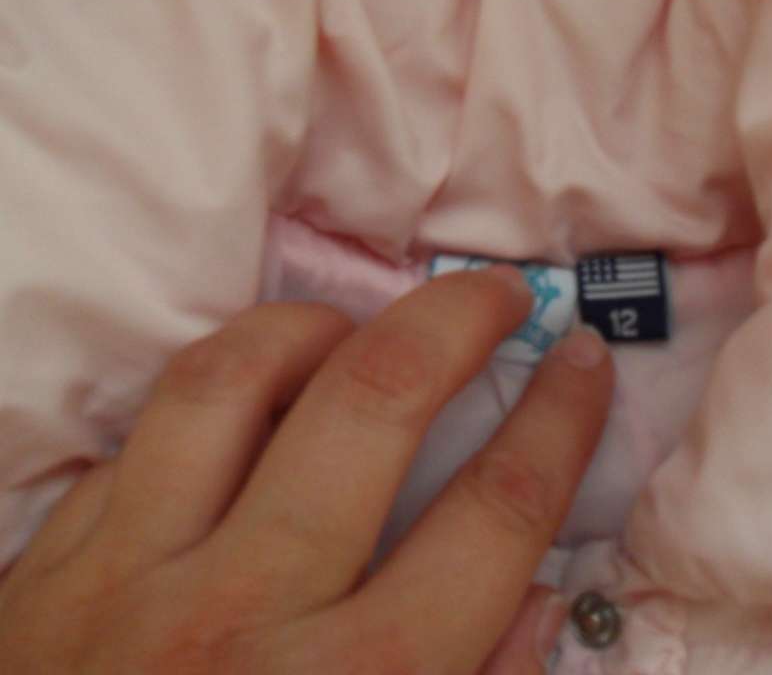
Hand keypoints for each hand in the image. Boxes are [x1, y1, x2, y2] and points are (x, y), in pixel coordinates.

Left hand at [0, 267, 612, 673]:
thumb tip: (539, 595)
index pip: (496, 513)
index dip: (559, 420)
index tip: (583, 359)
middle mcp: (248, 614)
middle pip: (374, 404)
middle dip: (455, 320)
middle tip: (497, 291)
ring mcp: (132, 580)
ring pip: (230, 382)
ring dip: (315, 326)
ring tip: (361, 325)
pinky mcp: (51, 571)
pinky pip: (140, 437)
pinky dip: (211, 397)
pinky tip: (249, 398)